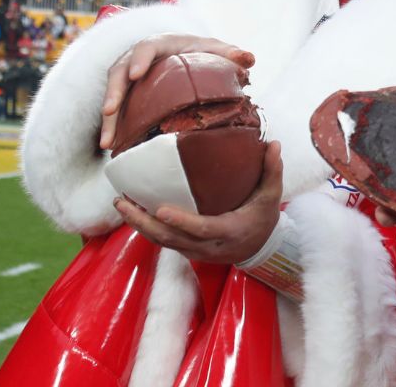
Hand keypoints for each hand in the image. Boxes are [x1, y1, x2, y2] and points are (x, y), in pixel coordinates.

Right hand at [100, 33, 254, 149]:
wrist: (186, 55)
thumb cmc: (201, 51)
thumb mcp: (215, 50)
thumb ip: (231, 53)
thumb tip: (250, 58)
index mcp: (160, 44)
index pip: (146, 48)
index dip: (139, 60)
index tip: (136, 74)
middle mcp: (137, 58)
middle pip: (119, 73)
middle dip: (113, 93)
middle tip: (109, 112)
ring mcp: (128, 76)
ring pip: (113, 94)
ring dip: (109, 119)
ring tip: (107, 143)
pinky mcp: (127, 94)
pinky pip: (117, 110)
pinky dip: (114, 128)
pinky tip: (113, 148)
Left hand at [113, 141, 283, 263]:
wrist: (260, 248)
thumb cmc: (263, 218)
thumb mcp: (270, 197)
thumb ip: (272, 171)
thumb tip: (274, 144)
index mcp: (230, 232)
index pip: (203, 229)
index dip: (181, 221)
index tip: (160, 209)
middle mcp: (209, 247)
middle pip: (171, 239)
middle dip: (144, 222)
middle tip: (123, 201)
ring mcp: (196, 251)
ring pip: (162, 242)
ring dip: (138, 225)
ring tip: (121, 203)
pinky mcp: (187, 251)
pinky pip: (163, 242)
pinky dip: (145, 228)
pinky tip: (132, 211)